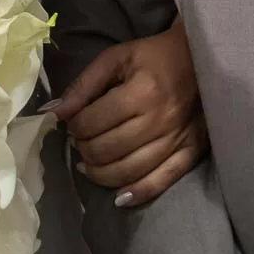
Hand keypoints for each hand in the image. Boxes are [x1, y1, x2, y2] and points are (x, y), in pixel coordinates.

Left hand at [48, 18, 205, 205]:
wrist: (200, 60)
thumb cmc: (154, 57)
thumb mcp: (116, 58)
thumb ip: (83, 85)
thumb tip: (53, 112)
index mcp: (140, 92)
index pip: (93, 122)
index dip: (74, 126)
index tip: (74, 122)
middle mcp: (159, 120)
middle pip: (107, 149)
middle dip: (84, 148)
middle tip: (81, 141)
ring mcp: (176, 139)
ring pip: (128, 171)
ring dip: (100, 173)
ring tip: (90, 165)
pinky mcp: (191, 152)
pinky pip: (161, 182)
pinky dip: (137, 194)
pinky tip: (119, 197)